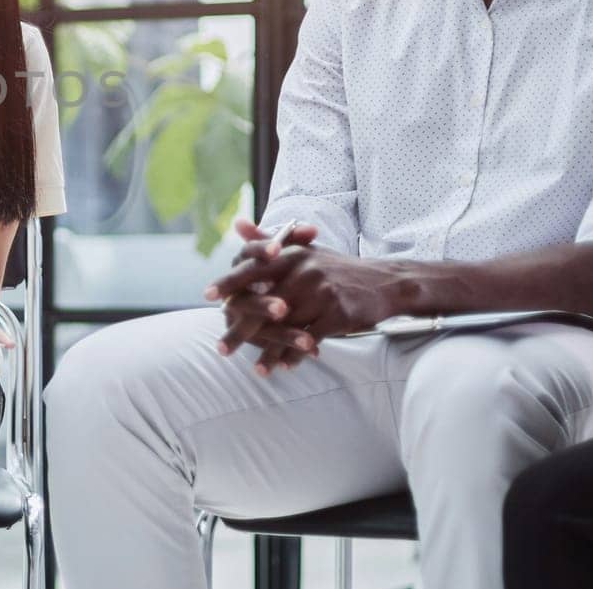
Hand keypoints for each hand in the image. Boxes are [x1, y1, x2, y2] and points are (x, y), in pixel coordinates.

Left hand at [210, 245, 403, 363]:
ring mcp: (321, 293)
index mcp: (292, 256)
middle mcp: (304, 272)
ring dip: (269, 351)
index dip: (229, 283)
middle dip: (241, 329)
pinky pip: (309, 340)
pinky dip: (296, 355)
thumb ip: (267, 240)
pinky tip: (285, 367)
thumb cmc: (337, 268)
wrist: (385, 282)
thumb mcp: (304, 250)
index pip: (253, 269)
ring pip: (286, 327)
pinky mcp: (337, 314)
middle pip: (264, 305)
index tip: (206, 296)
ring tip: (255, 368)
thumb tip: (236, 224)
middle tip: (220, 348)